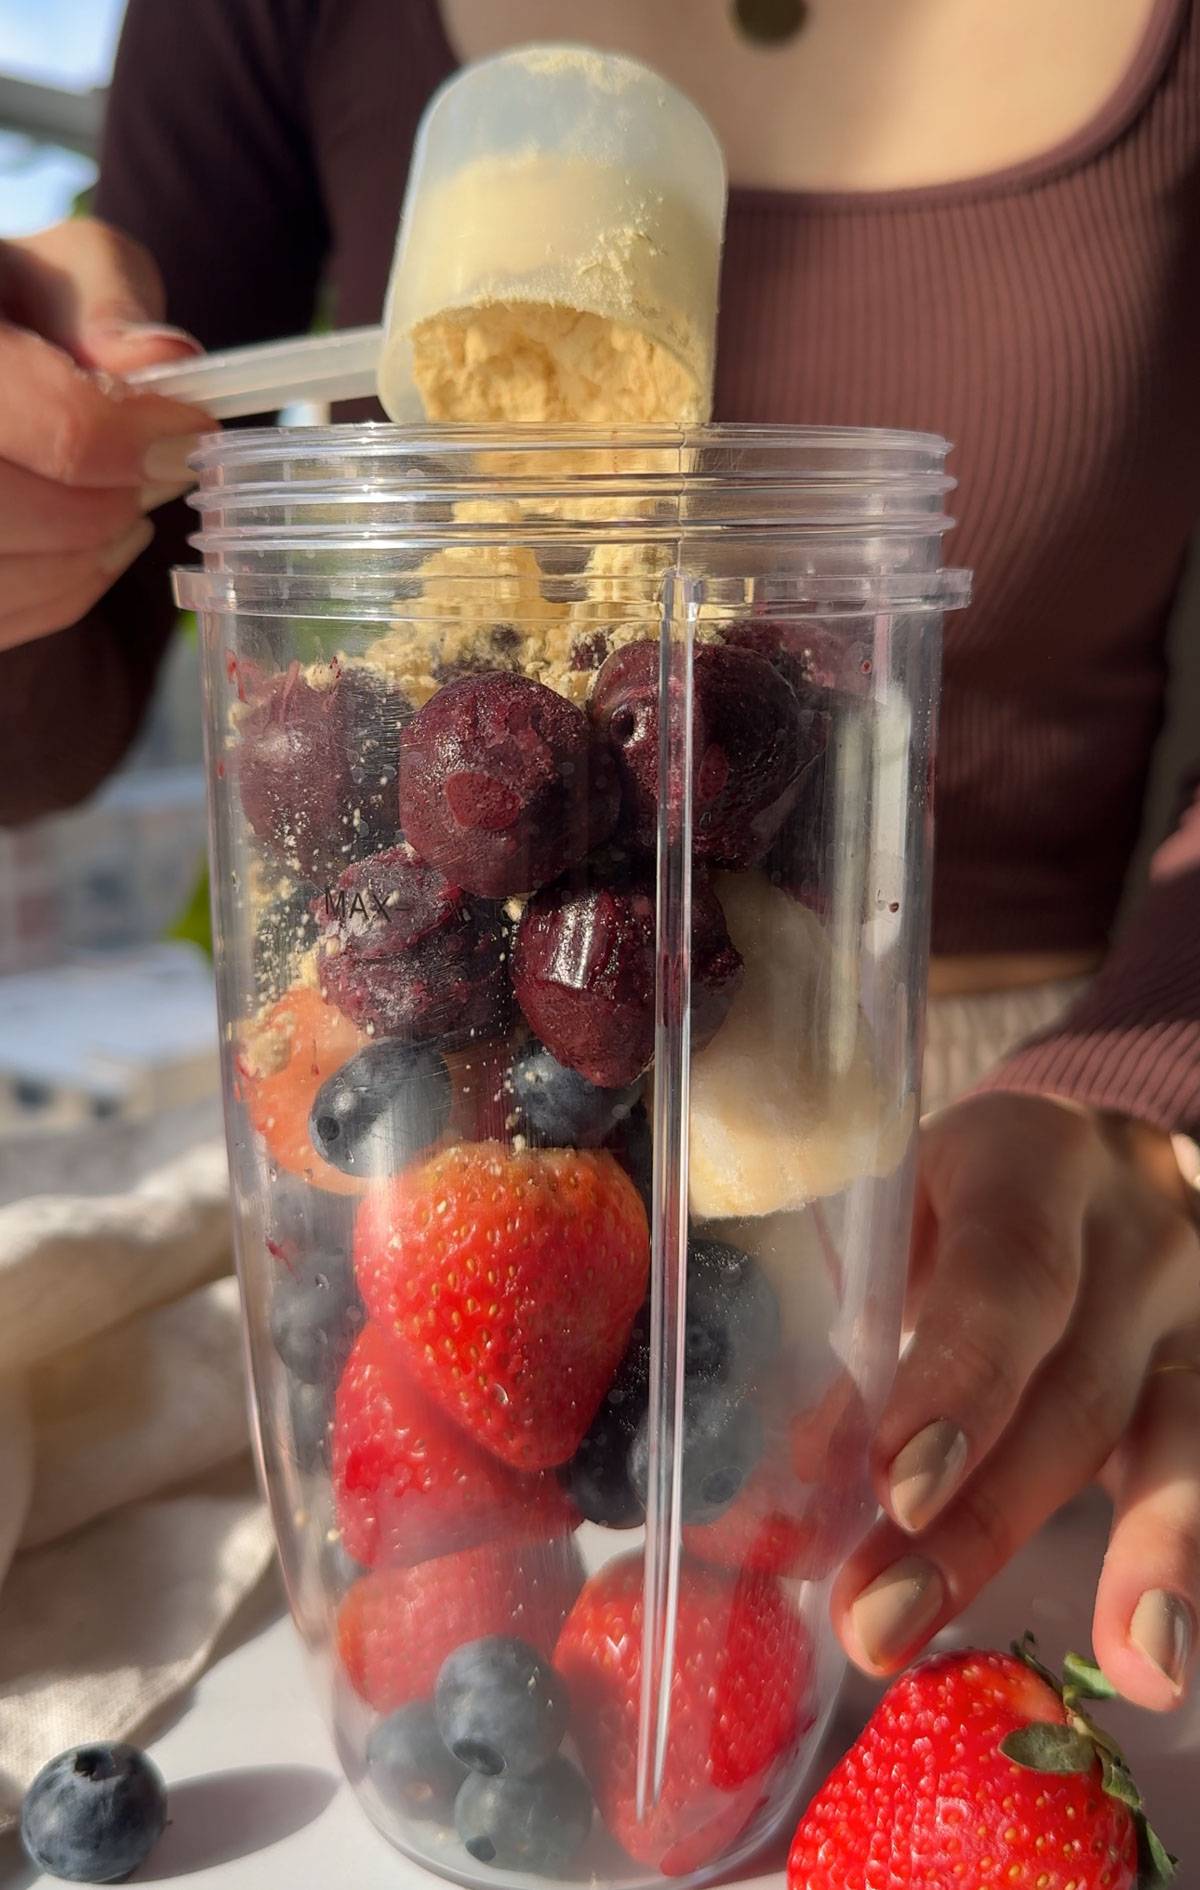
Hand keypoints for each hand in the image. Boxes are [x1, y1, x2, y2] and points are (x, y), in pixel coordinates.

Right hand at [0, 218, 211, 651]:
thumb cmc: (12, 313)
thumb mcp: (57, 271)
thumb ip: (107, 301)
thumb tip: (163, 363)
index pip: (60, 427)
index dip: (135, 442)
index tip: (191, 432)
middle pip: (17, 514)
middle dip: (105, 504)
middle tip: (153, 474)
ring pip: (5, 581)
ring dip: (86, 558)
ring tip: (121, 507)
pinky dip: (56, 593)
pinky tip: (78, 547)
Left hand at [832, 1092, 1199, 1707]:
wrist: (1099, 1159)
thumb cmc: (965, 1194)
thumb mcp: (901, 1205)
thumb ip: (857, 1310)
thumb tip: (802, 1462)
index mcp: (1032, 1162)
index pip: (1008, 1272)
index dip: (961, 1380)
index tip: (896, 1486)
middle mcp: (1139, 1232)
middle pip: (1077, 1386)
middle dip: (983, 1519)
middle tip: (884, 1621)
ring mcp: (1199, 1309)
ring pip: (1174, 1439)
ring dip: (1140, 1563)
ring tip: (1136, 1670)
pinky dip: (1182, 1558)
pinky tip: (1162, 1651)